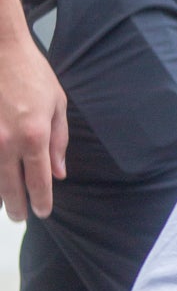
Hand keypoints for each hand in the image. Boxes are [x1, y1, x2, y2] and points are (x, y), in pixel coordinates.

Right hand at [0, 25, 67, 220]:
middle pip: (10, 186)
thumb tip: (58, 173)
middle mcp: (6, 142)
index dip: (41, 200)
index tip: (42, 212)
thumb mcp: (57, 104)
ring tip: (4, 204)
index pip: (38, 181)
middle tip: (19, 218)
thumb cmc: (32, 73)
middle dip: (16, 206)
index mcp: (34, 136)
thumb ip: (58, 141)